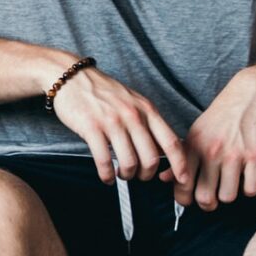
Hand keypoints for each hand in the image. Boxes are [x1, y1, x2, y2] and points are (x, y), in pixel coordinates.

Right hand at [52, 66, 190, 193]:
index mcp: (147, 110)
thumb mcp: (134, 102)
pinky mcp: (92, 128)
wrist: (73, 78)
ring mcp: (112, 122)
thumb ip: (149, 123)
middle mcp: (133, 116)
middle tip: (138, 176)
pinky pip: (104, 160)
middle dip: (146, 175)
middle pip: (151, 158)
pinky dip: (106, 175)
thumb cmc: (104, 92)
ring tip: (121, 174)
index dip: (180, 165)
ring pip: (129, 163)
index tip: (182, 178)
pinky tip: (106, 176)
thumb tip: (164, 150)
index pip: (172, 142)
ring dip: (126, 175)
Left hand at [181, 66, 255, 209]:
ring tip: (230, 185)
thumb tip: (163, 178)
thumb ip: (181, 157)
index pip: (181, 184)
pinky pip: (251, 189)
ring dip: (229, 195)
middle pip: (204, 197)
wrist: (251, 94)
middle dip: (207, 205)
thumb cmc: (223, 115)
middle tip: (211, 200)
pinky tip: (247, 179)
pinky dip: (250, 189)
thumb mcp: (196, 132)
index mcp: (194, 146)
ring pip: (228, 197)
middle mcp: (211, 151)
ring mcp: (234, 155)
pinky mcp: (255, 156)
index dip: (184, 199)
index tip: (190, 199)